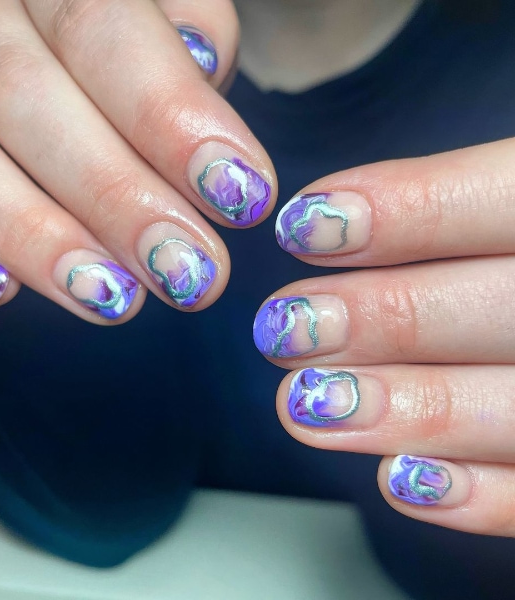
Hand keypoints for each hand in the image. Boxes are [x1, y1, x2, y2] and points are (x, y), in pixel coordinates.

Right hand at [0, 0, 275, 321]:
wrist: (31, 21)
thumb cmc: (118, 30)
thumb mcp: (162, 5)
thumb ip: (188, 25)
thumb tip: (202, 64)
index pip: (100, 28)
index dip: (170, 118)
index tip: (241, 195)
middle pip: (21, 92)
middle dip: (113, 196)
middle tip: (188, 273)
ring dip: (30, 234)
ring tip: (110, 299)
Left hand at [254, 138, 514, 535]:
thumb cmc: (512, 264)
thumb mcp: (506, 203)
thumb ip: (442, 207)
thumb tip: (318, 220)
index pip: (503, 201)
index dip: (402, 211)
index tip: (302, 224)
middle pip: (496, 310)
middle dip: (377, 318)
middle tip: (284, 328)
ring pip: (509, 410)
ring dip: (397, 410)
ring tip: (303, 404)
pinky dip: (470, 496)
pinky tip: (398, 478)